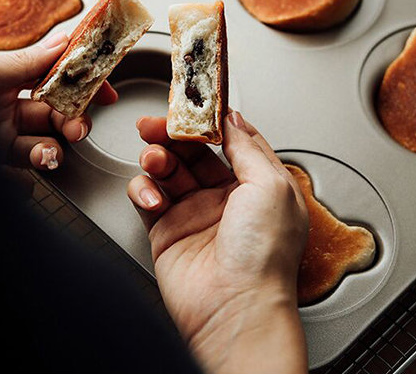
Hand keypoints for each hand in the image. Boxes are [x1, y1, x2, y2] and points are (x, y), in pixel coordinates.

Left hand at [0, 32, 117, 171]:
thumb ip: (24, 62)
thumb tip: (64, 40)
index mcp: (2, 81)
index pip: (52, 78)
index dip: (80, 82)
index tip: (104, 89)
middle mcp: (3, 112)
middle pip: (54, 116)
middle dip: (72, 120)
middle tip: (76, 126)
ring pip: (43, 149)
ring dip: (50, 152)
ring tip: (42, 154)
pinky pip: (20, 183)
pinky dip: (21, 184)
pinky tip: (8, 176)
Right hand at [127, 111, 308, 373]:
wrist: (233, 308)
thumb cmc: (264, 256)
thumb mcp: (271, 185)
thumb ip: (247, 146)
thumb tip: (232, 118)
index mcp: (256, 184)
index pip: (229, 139)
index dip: (210, 120)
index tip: (192, 105)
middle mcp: (225, 197)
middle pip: (192, 150)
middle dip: (172, 133)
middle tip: (156, 124)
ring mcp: (194, 212)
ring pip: (168, 168)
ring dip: (157, 158)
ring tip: (155, 160)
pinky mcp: (166, 228)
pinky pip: (148, 195)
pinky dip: (144, 190)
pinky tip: (153, 198)